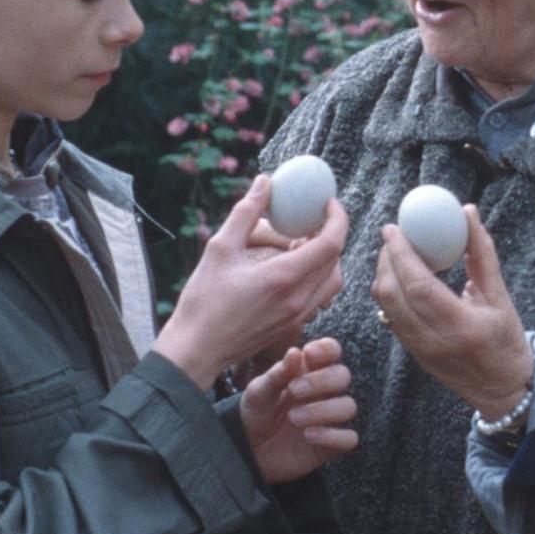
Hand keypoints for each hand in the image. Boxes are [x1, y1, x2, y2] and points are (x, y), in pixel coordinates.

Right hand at [153, 176, 347, 389]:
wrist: (197, 350)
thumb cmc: (204, 301)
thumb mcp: (220, 249)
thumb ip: (246, 212)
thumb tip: (265, 182)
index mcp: (285, 277)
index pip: (332, 242)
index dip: (337, 218)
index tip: (328, 203)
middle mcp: (299, 298)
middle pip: (336, 260)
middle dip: (331, 234)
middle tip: (311, 219)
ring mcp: (299, 315)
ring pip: (332, 281)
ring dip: (327, 258)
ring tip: (302, 243)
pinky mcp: (293, 325)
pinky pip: (320, 296)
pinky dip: (317, 277)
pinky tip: (292, 268)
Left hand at [240, 338, 357, 483]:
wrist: (250, 450)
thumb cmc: (257, 413)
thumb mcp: (259, 392)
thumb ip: (277, 374)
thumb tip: (295, 352)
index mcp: (310, 372)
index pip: (332, 351)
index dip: (328, 349)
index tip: (309, 354)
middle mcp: (326, 392)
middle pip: (343, 376)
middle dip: (321, 381)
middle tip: (294, 390)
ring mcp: (331, 418)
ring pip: (348, 406)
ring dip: (322, 410)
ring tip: (293, 418)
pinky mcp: (332, 444)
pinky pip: (349, 438)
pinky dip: (331, 436)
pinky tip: (308, 436)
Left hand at [370, 206, 533, 420]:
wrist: (502, 388)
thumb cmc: (506, 339)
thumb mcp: (501, 297)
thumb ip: (482, 254)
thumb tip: (468, 212)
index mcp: (462, 326)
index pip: (419, 286)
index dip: (401, 254)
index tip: (394, 229)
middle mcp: (435, 341)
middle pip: (393, 295)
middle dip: (386, 260)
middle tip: (393, 236)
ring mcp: (420, 351)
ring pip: (385, 307)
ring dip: (383, 275)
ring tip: (395, 254)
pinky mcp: (412, 354)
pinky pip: (390, 318)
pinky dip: (389, 294)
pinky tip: (400, 278)